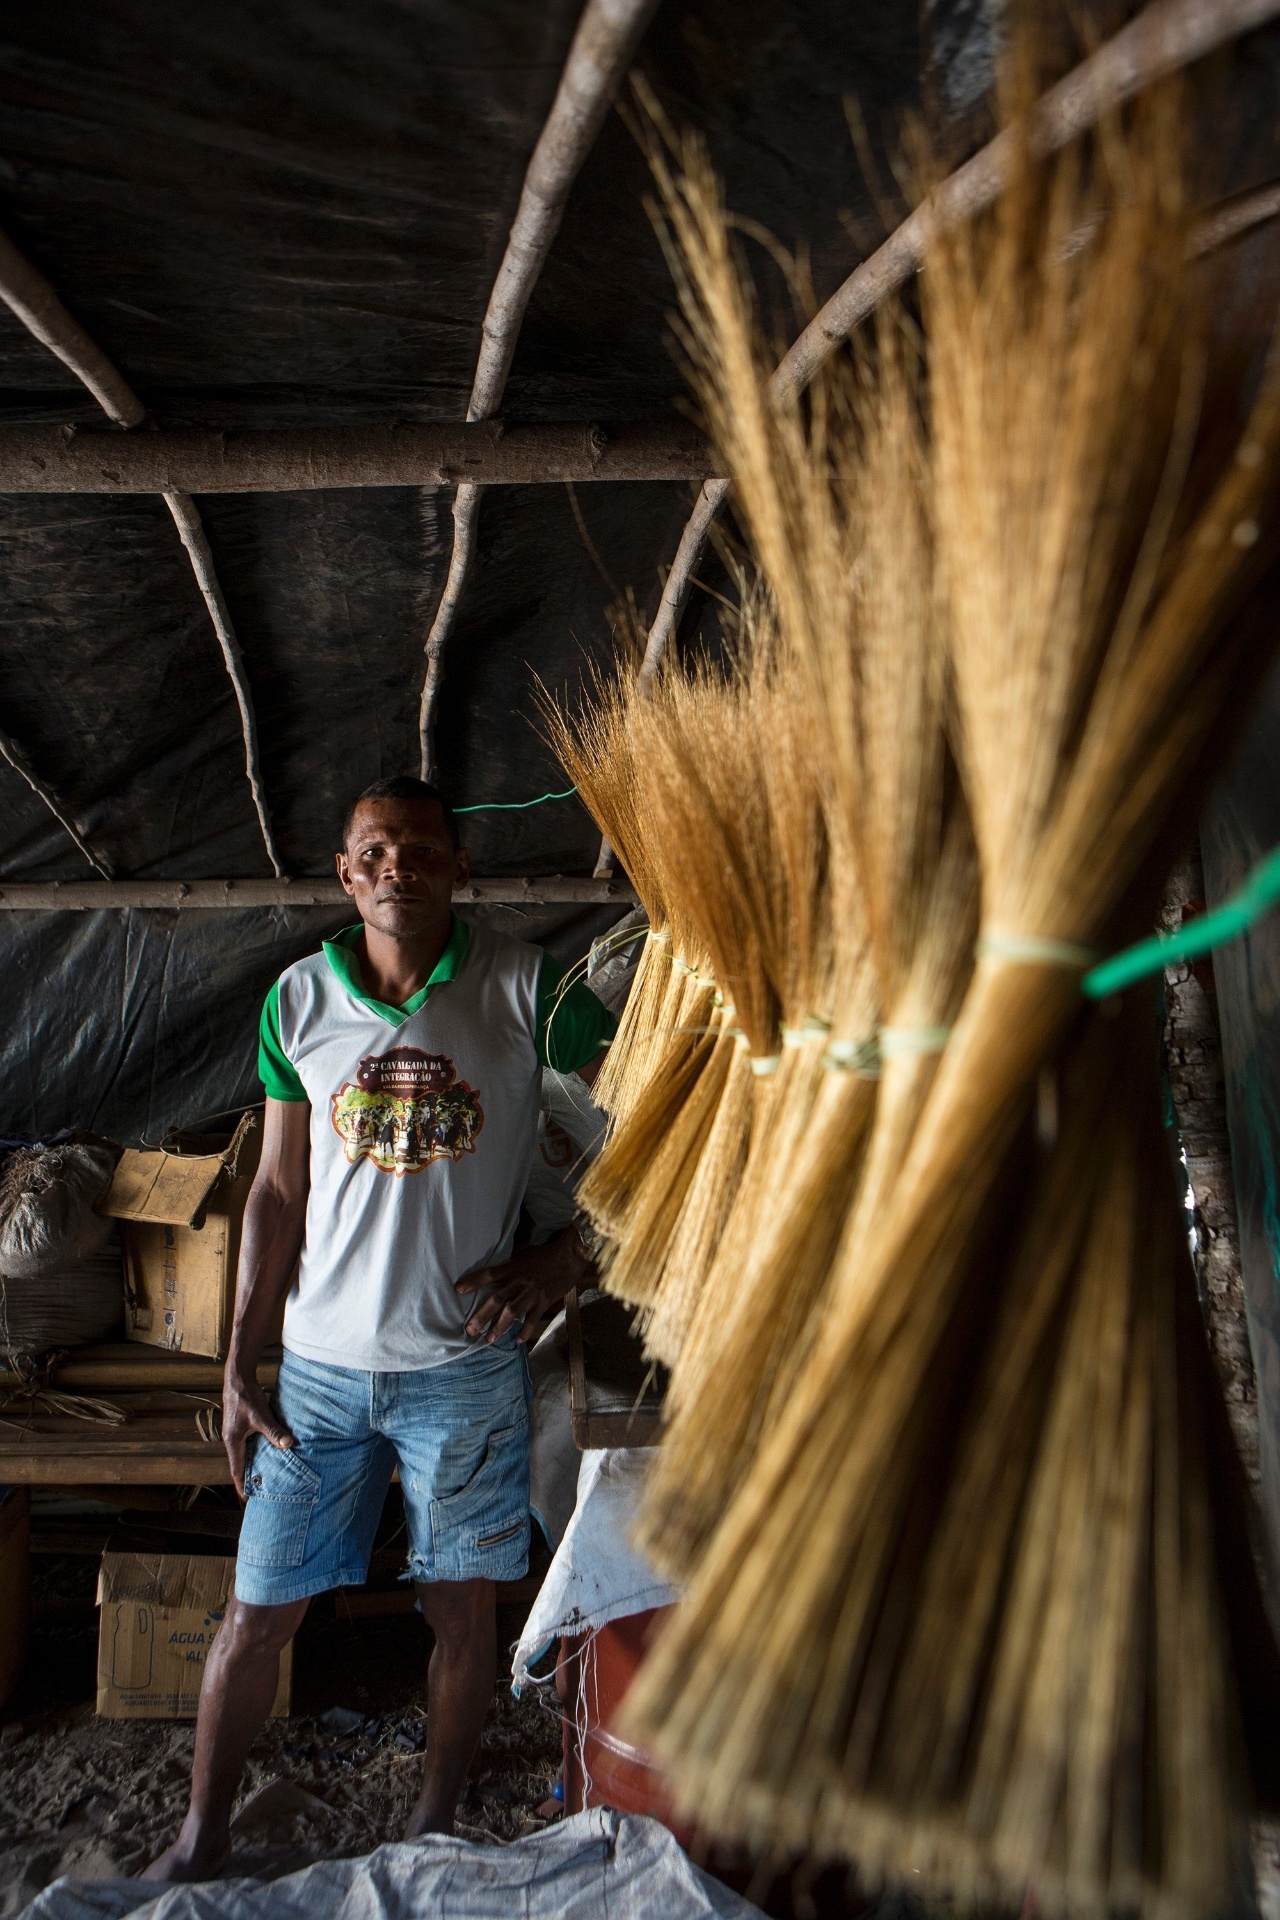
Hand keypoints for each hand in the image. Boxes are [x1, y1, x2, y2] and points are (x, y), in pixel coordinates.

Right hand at [223, 1366, 294, 1494]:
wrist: (238, 1377)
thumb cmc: (246, 1396)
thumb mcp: (261, 1415)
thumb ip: (274, 1431)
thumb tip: (288, 1445)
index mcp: (232, 1441)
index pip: (236, 1469)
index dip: (242, 1484)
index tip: (246, 1498)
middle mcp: (232, 1439)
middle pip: (240, 1463)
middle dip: (249, 1476)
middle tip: (259, 1491)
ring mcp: (236, 1432)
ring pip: (245, 1453)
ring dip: (254, 1463)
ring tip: (265, 1475)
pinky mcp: (242, 1425)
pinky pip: (249, 1443)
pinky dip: (257, 1450)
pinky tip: (269, 1452)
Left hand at [457, 1229, 591, 1345]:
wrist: (569, 1256)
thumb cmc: (544, 1254)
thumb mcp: (523, 1253)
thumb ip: (510, 1262)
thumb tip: (496, 1266)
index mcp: (512, 1267)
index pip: (489, 1275)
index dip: (473, 1282)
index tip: (458, 1290)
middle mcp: (519, 1281)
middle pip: (496, 1299)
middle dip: (481, 1316)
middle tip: (470, 1330)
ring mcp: (531, 1292)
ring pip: (512, 1312)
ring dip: (499, 1327)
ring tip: (489, 1339)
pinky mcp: (544, 1301)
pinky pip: (532, 1318)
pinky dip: (526, 1330)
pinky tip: (518, 1340)